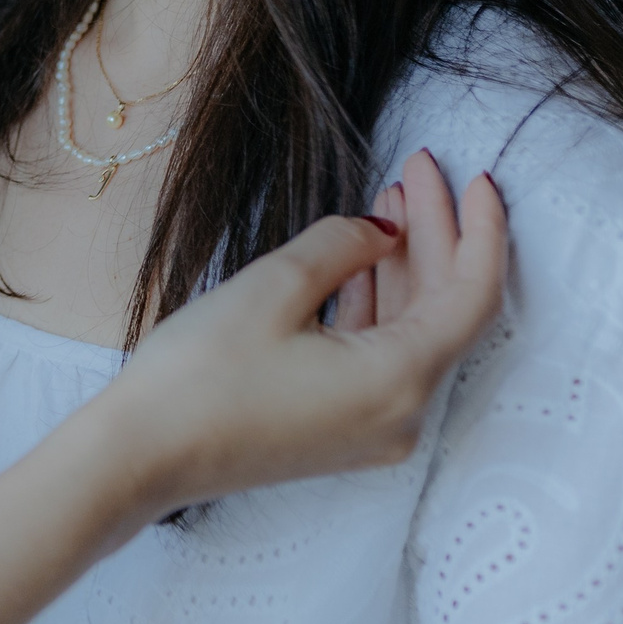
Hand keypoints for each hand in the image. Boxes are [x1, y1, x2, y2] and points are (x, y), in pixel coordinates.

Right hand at [88, 150, 506, 522]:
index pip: (472, 294)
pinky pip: (383, 357)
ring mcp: (374, 428)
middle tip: (416, 168)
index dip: (481, 230)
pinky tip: (362, 259)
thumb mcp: (273, 288)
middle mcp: (404, 414)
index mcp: (399, 381)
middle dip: (435, 235)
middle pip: (445, 310)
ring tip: (390, 199)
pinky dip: (379, 303)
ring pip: (413, 332)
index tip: (476, 177)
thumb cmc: (200, 377)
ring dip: (405, 265)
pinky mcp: (343, 430)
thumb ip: (342, 245)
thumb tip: (382, 230)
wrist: (141, 455)